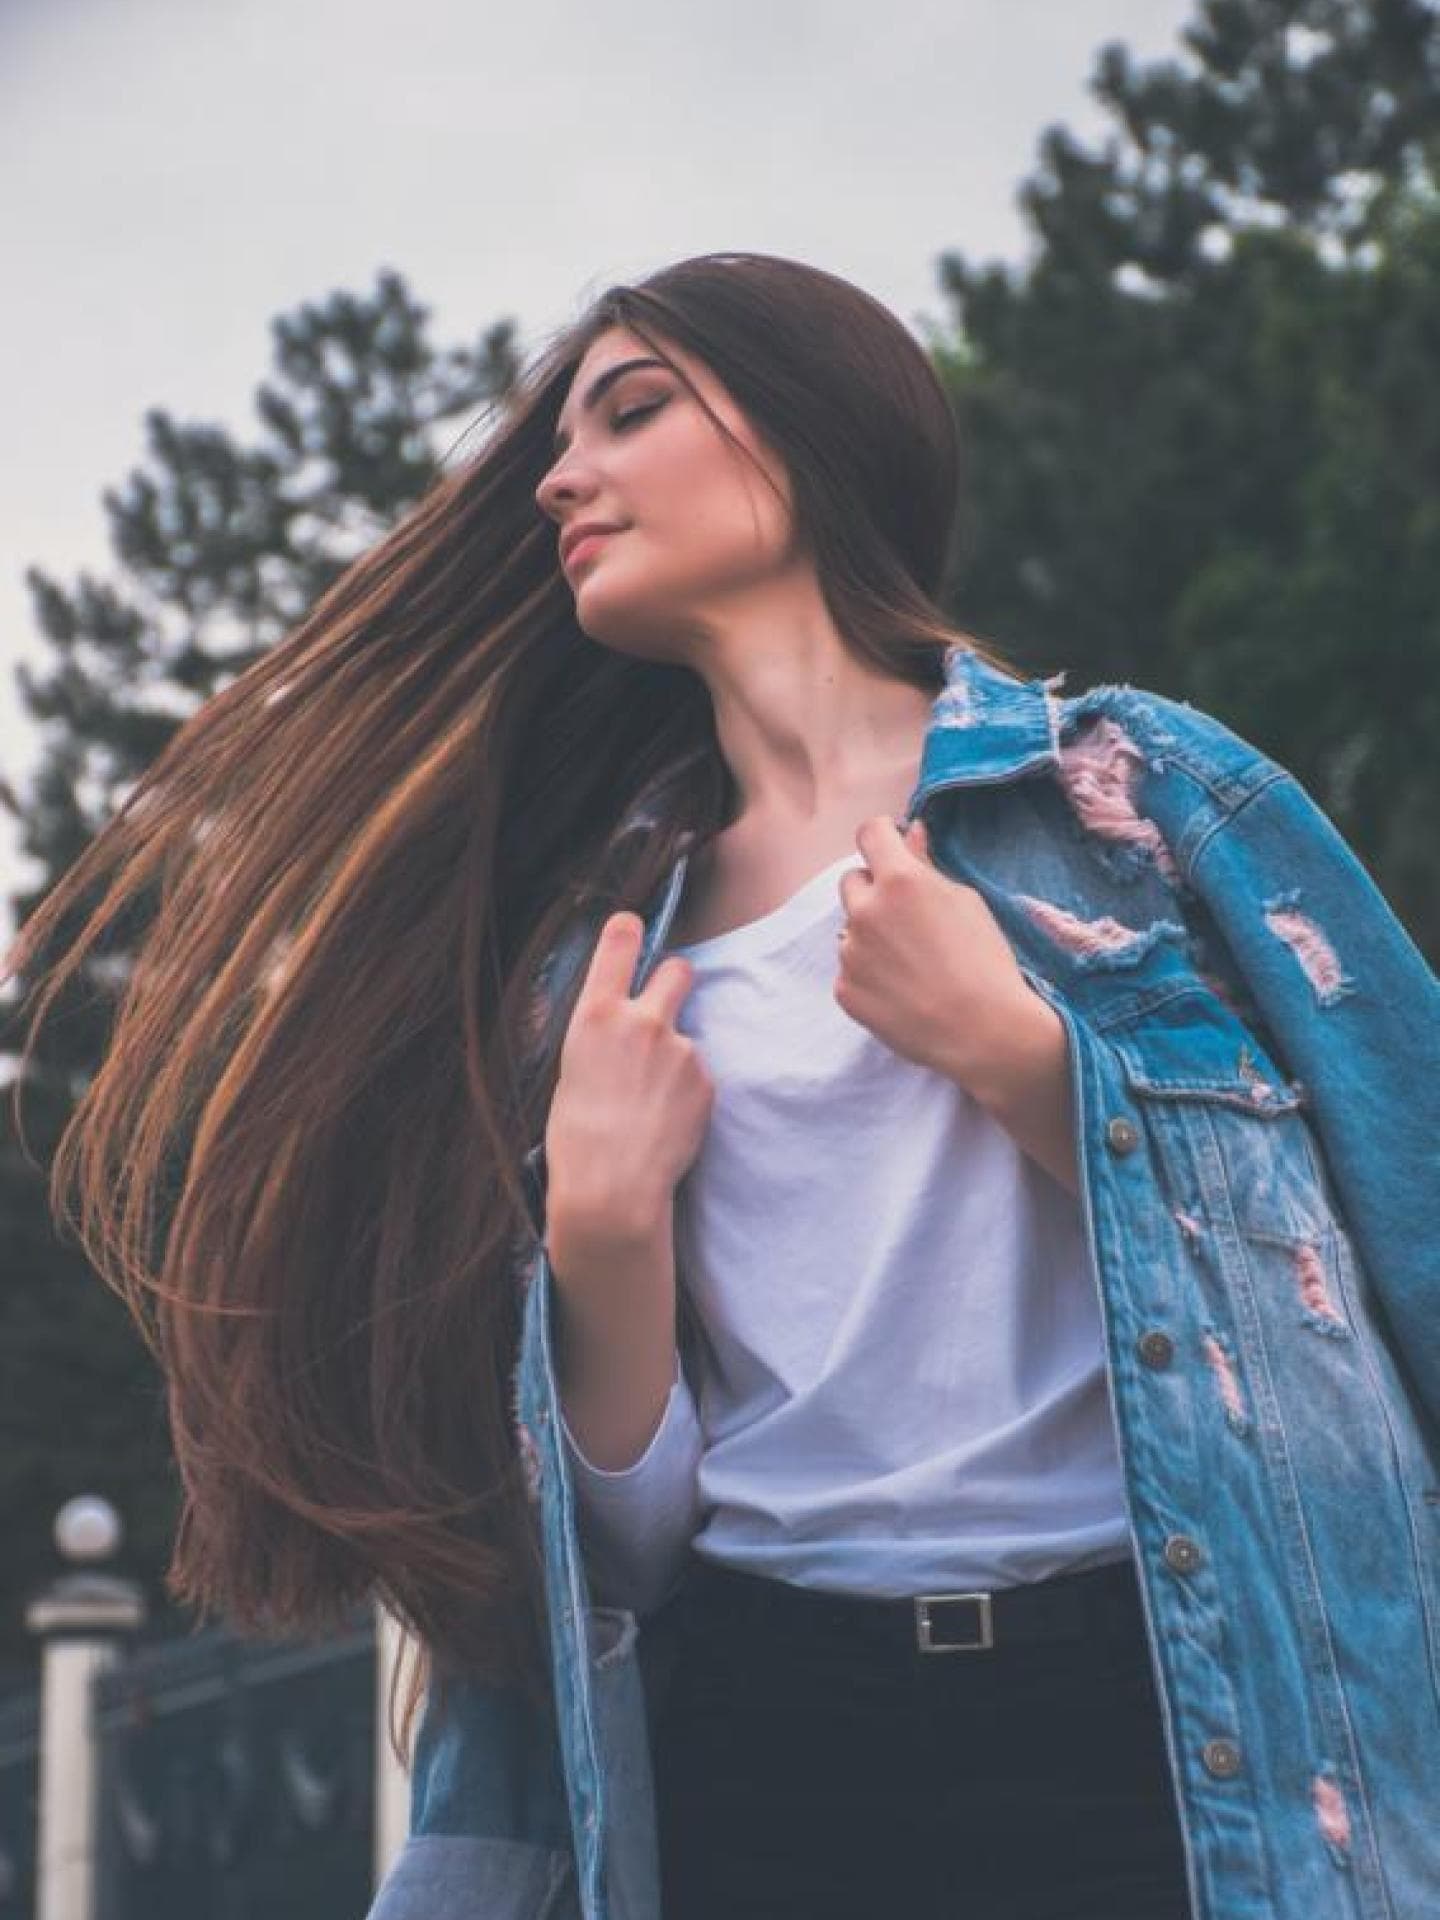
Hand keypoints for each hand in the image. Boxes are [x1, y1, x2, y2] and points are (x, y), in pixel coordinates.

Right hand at [544, 913, 714, 1248]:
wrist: (612, 1190)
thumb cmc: (576, 1138)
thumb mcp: (566, 1071)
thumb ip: (591, 1033)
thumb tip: (597, 1015)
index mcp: (595, 1015)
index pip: (620, 941)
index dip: (629, 931)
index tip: (633, 929)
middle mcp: (642, 1021)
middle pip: (678, 969)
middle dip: (675, 980)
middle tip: (662, 1006)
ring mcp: (680, 1049)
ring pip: (685, 1036)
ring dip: (674, 1058)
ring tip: (648, 1104)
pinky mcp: (705, 1080)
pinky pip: (697, 1076)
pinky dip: (686, 1093)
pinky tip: (664, 1122)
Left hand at [835, 816, 1076, 1188]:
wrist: (984, 1031)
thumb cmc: (986, 962)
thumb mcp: (967, 902)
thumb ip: (928, 865)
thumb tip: (909, 832)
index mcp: (899, 881)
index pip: (869, 834)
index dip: (883, 837)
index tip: (894, 848)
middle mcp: (865, 912)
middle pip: (853, 881)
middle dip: (875, 890)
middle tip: (910, 918)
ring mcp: (849, 954)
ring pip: (851, 929)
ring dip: (872, 935)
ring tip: (912, 963)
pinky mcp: (845, 990)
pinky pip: (851, 969)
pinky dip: (870, 974)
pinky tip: (903, 990)